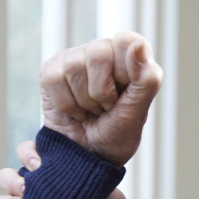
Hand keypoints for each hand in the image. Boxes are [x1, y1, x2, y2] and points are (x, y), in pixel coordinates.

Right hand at [39, 32, 162, 165]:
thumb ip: (146, 79)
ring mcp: (75, 58)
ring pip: (74, 67)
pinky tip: (74, 111)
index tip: (124, 94)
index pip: (126, 41)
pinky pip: (54, 78)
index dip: (125, 71)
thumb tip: (138, 44)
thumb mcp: (138, 112)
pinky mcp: (52, 70)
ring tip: (91, 110)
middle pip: (99, 54)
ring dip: (84, 101)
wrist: (87, 157)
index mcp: (131, 57)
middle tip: (106, 107)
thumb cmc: (117, 134)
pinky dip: (66, 104)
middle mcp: (103, 51)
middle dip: (102, 92)